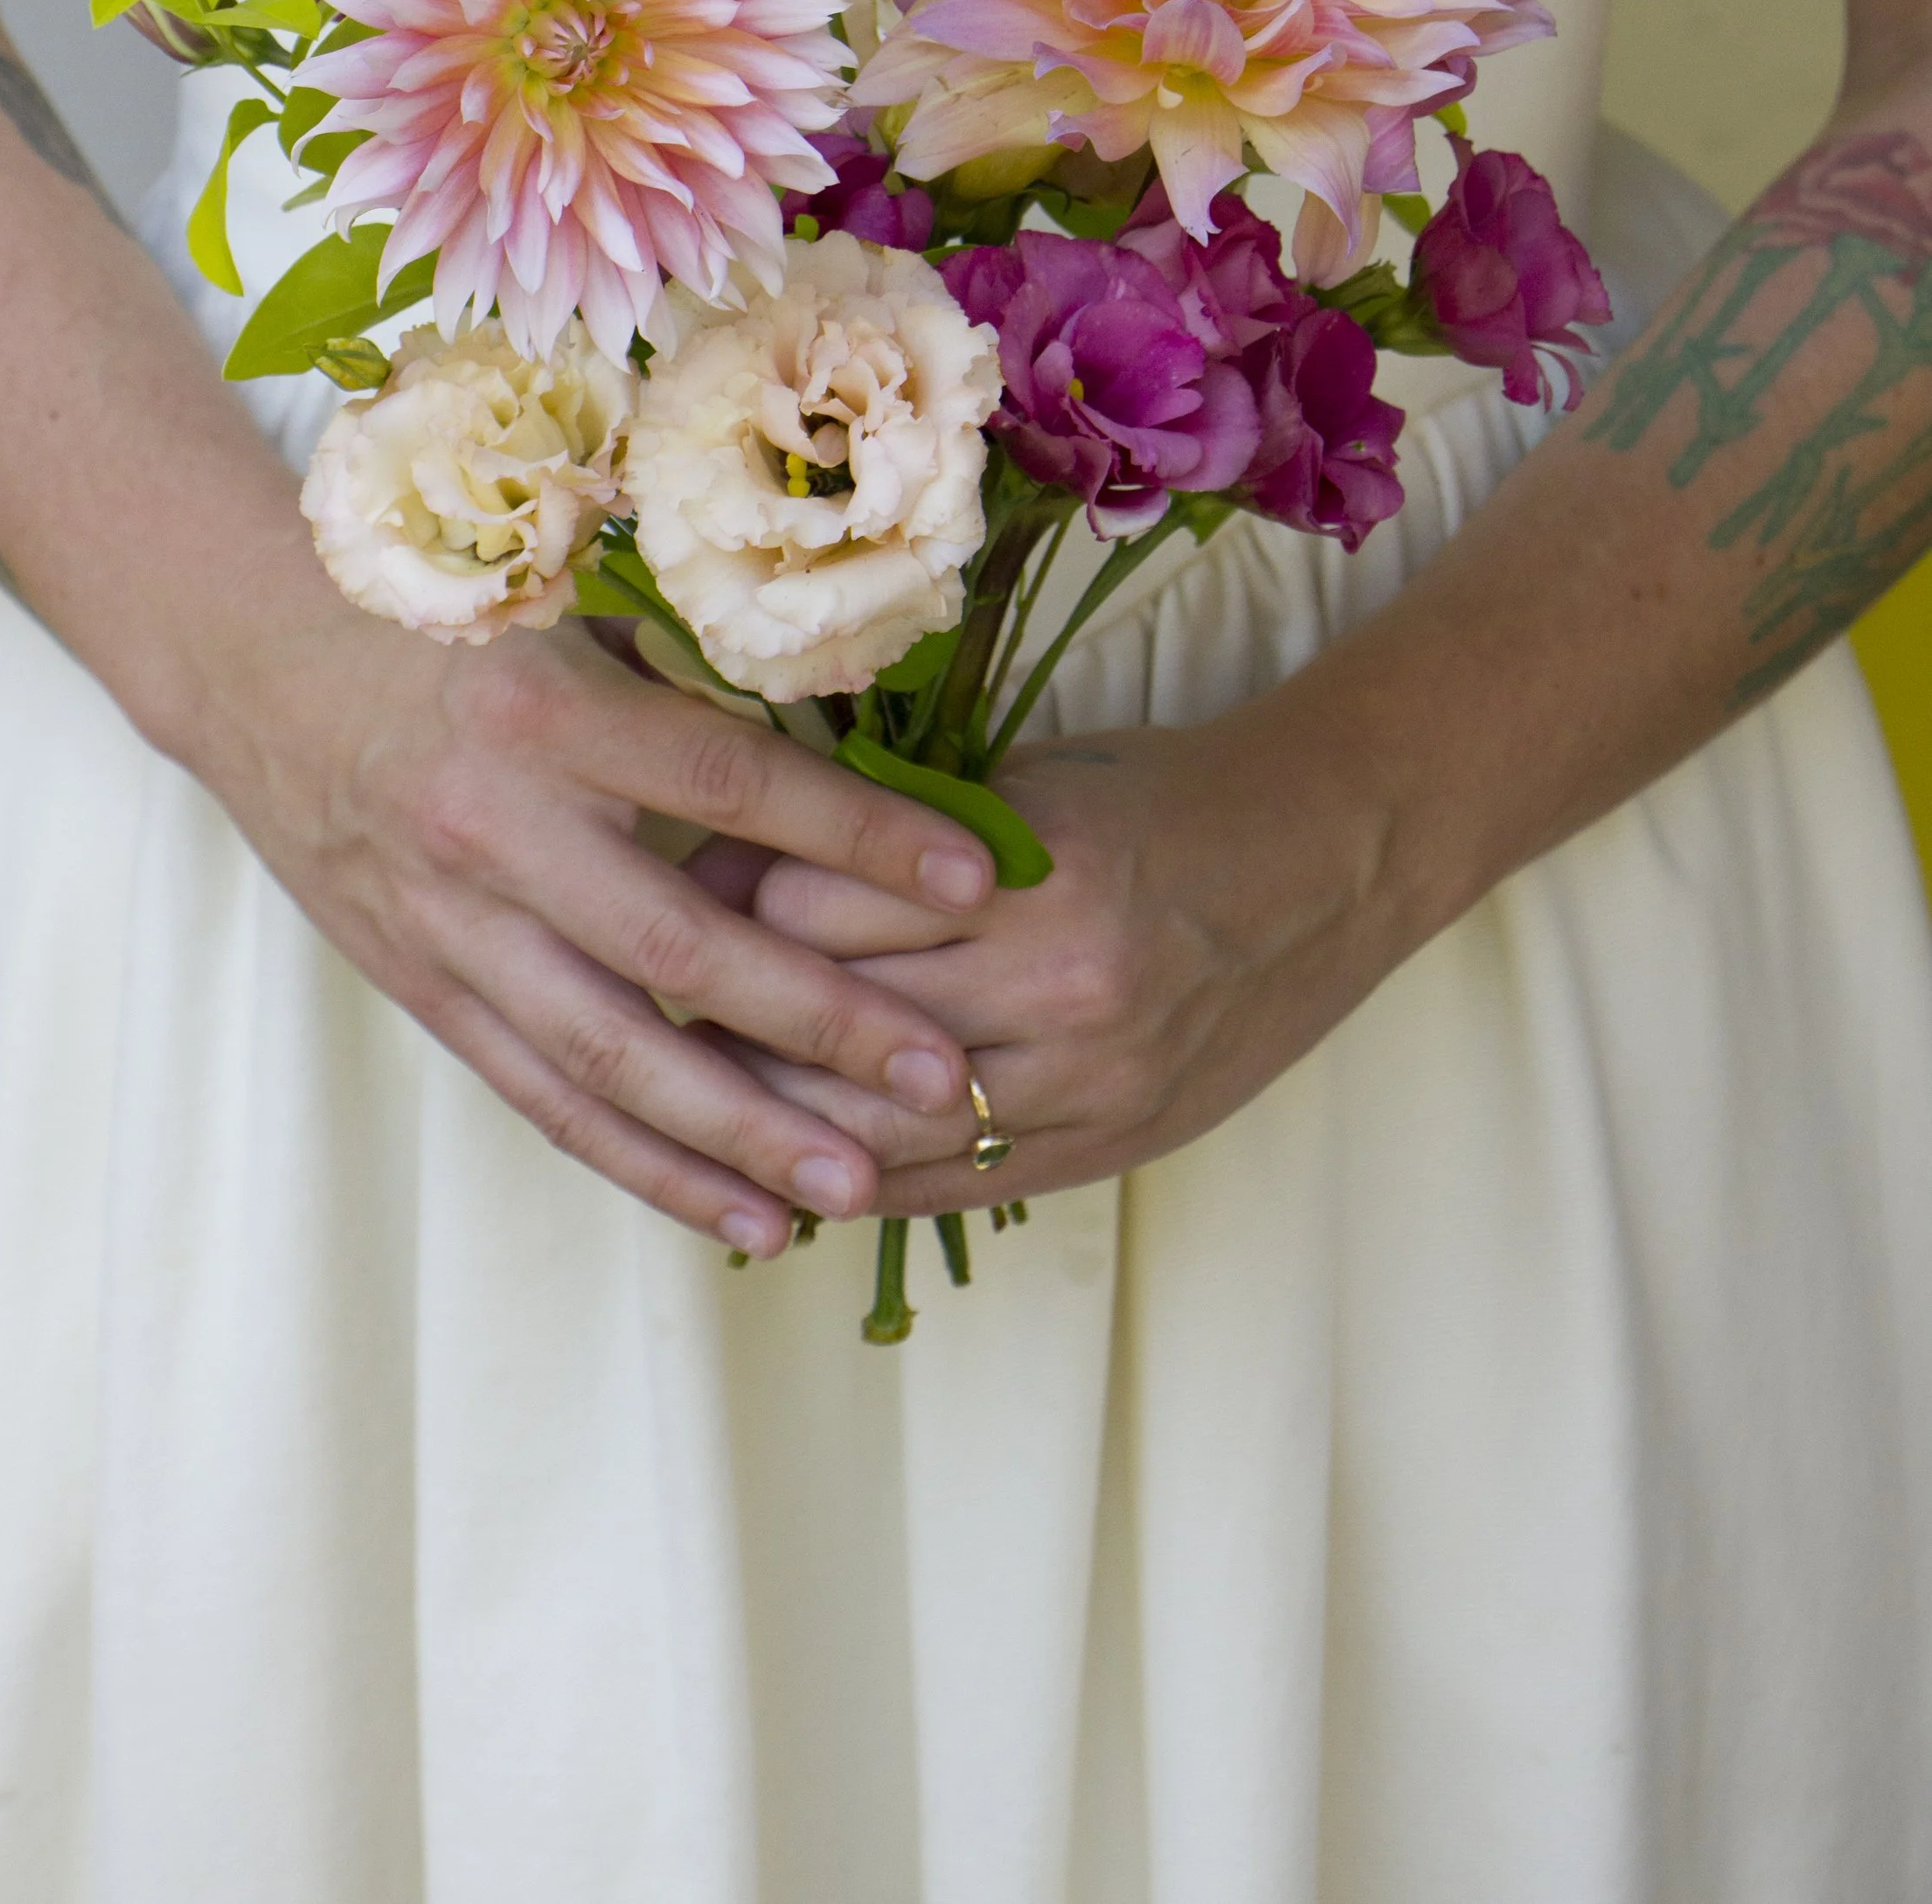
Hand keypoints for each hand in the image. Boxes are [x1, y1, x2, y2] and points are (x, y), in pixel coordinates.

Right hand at [195, 584, 993, 1256]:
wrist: (251, 655)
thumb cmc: (438, 616)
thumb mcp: (563, 615)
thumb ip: (689, 684)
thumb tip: (856, 735)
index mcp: (551, 711)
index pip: (734, 785)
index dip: (859, 836)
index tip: (978, 880)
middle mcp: (497, 826)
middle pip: (682, 951)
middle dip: (822, 1025)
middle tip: (945, 1077)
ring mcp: (451, 920)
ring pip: (610, 1056)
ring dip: (739, 1134)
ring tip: (854, 1187)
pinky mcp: (421, 985)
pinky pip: (543, 1097)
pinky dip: (644, 1164)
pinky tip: (737, 1215)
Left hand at [701, 693, 1444, 1210]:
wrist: (1330, 860)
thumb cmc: (1165, 796)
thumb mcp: (1030, 779)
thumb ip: (898, 828)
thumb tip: (732, 862)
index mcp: (1032, 868)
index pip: (821, 903)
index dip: (730, 894)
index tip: (664, 885)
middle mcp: (1062, 984)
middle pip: (833, 1020)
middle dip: (728, 1013)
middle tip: (638, 994)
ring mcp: (1091, 1082)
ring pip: (877, 1128)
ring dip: (771, 1119)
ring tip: (686, 1092)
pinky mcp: (1108, 1147)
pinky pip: (949, 1188)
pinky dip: (858, 1181)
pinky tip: (788, 1168)